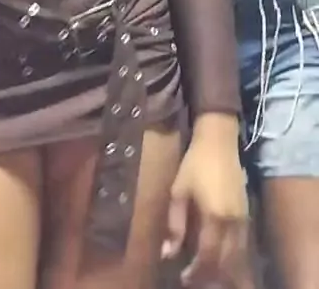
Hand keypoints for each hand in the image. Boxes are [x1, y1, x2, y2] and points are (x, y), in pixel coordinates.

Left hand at [162, 115, 248, 286]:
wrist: (219, 141)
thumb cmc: (195, 164)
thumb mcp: (179, 191)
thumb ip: (174, 224)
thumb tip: (167, 253)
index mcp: (215, 216)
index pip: (208, 255)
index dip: (197, 271)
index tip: (184, 278)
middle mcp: (234, 222)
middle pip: (226, 260)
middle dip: (211, 275)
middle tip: (195, 279)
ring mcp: (244, 218)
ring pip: (238, 256)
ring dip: (224, 269)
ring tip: (209, 275)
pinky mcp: (247, 213)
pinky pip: (244, 245)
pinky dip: (234, 257)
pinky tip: (224, 260)